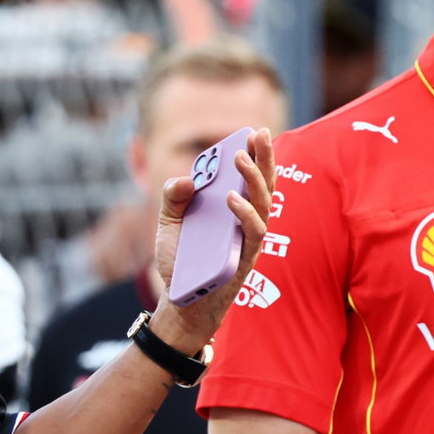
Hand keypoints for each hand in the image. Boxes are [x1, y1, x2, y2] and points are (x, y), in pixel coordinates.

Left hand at [149, 128, 275, 350]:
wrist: (179, 301)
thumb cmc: (181, 262)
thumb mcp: (169, 225)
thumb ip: (173, 199)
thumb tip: (185, 179)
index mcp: (233, 211)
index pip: (251, 179)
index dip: (257, 156)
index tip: (254, 133)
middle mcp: (246, 222)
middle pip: (264, 186)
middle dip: (264, 158)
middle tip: (258, 134)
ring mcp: (247, 241)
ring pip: (262, 206)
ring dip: (254, 180)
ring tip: (240, 159)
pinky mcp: (245, 259)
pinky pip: (252, 233)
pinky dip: (243, 214)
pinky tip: (231, 198)